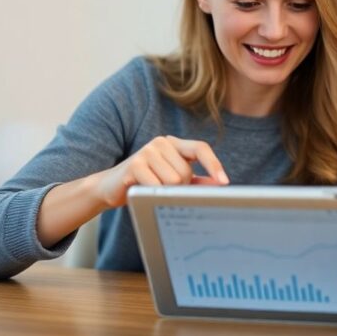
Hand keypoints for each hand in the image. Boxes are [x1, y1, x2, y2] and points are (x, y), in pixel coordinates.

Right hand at [94, 136, 228, 207]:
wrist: (111, 187)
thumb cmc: (146, 182)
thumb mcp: (173, 180)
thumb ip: (196, 181)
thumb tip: (219, 185)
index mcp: (174, 144)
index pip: (200, 148)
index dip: (214, 164)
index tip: (225, 182)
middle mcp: (161, 142)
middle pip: (187, 172)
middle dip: (179, 187)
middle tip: (163, 188)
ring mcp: (147, 150)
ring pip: (174, 180)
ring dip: (165, 191)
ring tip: (151, 188)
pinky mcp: (135, 164)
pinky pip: (157, 185)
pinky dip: (152, 193)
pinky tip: (142, 189)